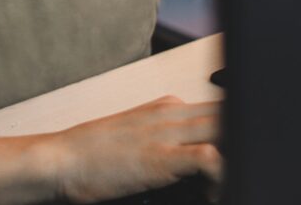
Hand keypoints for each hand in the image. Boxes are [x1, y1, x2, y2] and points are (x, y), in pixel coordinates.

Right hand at [46, 95, 221, 203]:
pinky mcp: (162, 156)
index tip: (233, 163)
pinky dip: (220, 177)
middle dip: (240, 143)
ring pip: (227, 128)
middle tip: (236, 173)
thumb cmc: (92, 157)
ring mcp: (168, 132)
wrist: (60, 161)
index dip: (235, 135)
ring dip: (234, 159)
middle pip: (230, 114)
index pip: (222, 109)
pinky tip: (208, 194)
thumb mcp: (137, 139)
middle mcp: (173, 112)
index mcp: (169, 107)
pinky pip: (210, 158)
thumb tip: (196, 163)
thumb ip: (168, 140)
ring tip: (219, 188)